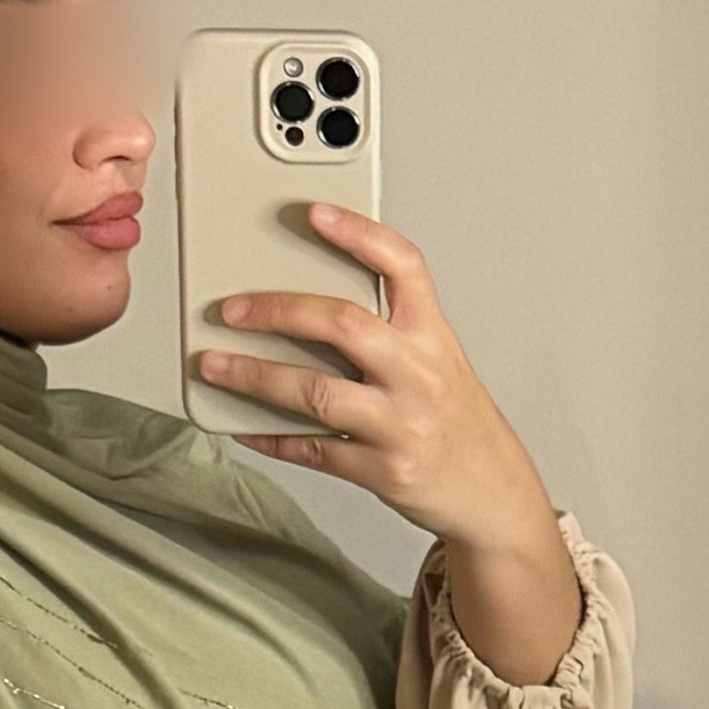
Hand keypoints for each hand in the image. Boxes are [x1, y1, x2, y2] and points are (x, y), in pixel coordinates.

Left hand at [197, 202, 549, 555]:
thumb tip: (309, 309)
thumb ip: (389, 333)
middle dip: (278, 310)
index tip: (315, 213)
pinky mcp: (383, 471)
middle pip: (342, 324)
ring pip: (315, 392)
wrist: (494, 494)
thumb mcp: (438, 362)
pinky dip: (271, 438)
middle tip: (232, 308)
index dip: (360, 234)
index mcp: (433, 336)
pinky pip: (314, 451)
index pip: (402, 266)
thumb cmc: (458, 423)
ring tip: (215, 366)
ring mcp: (401, 424)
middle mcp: (418, 373)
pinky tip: (243, 427)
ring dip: (254, 377)